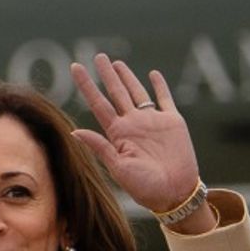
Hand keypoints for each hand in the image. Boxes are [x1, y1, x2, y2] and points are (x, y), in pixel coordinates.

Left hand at [69, 53, 204, 217]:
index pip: (99, 104)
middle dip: (107, 75)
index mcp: (118, 134)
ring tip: (116, 63)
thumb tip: (74, 132)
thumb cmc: (145, 188)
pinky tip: (153, 74)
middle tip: (98, 56)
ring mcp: (152, 121)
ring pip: (136, 92)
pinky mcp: (172, 122)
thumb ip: (100, 147)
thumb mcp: (119, 168)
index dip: (87, 85)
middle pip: (116, 93)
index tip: (75, 68)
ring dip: (127, 77)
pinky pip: (165, 99)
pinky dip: (160, 86)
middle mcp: (133, 125)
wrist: (175, 194)